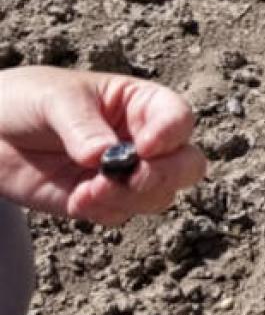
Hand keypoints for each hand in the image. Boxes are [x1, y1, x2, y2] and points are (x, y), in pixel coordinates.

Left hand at [0, 66, 206, 225]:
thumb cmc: (27, 100)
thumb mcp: (55, 100)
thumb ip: (83, 127)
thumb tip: (104, 158)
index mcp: (141, 104)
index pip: (178, 118)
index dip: (172, 134)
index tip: (145, 147)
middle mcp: (143, 140)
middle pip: (187, 164)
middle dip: (167, 175)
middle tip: (134, 177)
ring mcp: (126, 174)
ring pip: (159, 195)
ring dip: (129, 198)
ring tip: (87, 192)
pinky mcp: (102, 200)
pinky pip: (122, 214)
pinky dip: (104, 211)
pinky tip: (76, 199)